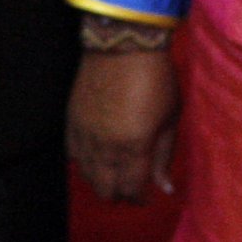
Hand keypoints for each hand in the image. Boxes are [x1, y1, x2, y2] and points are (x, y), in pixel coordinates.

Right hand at [67, 49, 177, 202]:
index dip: (139, 197)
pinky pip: (72, 154)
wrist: (123, 44)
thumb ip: (164, 156)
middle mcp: (105, 145)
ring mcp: (85, 133)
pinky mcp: (71, 119)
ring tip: (114, 172)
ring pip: (86, 175)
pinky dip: (83, 161)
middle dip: (120, 194)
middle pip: (106, 189)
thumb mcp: (170, 118)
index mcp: (134, 147)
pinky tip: (95, 156)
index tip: (147, 194)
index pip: (131, 189)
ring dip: (101, 179)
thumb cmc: (155, 78)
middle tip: (132, 186)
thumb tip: (165, 187)